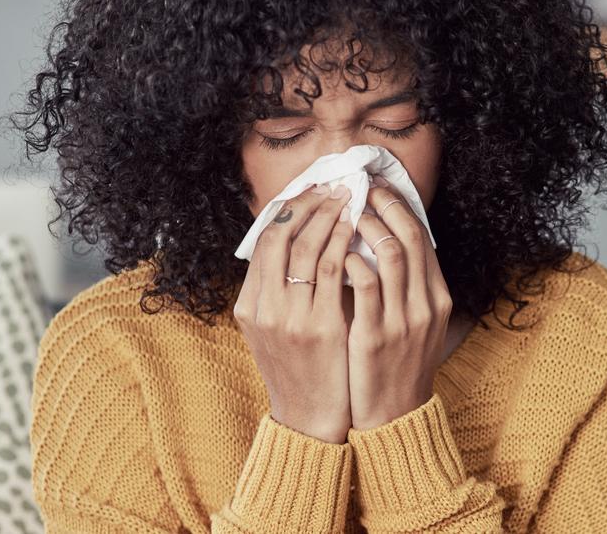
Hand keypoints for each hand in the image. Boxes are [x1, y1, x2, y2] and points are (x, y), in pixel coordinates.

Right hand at [233, 182, 354, 443]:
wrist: (308, 419)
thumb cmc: (300, 370)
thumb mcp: (274, 329)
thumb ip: (278, 291)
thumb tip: (297, 243)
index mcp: (249, 305)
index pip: (264, 240)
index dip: (289, 209)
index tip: (312, 190)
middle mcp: (263, 308)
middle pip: (280, 236)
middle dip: (309, 204)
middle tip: (334, 185)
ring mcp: (289, 318)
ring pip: (305, 247)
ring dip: (329, 216)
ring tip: (349, 198)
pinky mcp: (319, 328)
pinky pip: (331, 271)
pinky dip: (343, 243)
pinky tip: (357, 229)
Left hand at [344, 176, 452, 429]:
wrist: (394, 416)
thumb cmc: (396, 364)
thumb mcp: (414, 323)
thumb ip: (406, 286)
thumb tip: (384, 242)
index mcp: (437, 297)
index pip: (423, 236)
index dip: (400, 205)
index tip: (377, 186)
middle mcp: (426, 304)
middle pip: (411, 236)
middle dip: (383, 205)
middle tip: (358, 187)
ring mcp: (403, 321)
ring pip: (392, 254)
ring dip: (366, 226)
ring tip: (345, 213)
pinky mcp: (376, 337)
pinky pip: (365, 287)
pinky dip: (351, 262)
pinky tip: (335, 254)